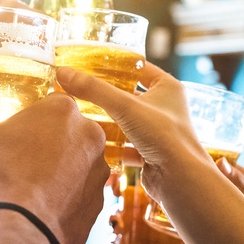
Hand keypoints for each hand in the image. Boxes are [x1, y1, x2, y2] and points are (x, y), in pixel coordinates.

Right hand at [0, 93, 108, 243]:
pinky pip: (79, 194)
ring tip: (28, 188)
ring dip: (58, 171)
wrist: (22, 231)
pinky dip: (64, 199)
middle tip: (19, 162)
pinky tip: (41, 208)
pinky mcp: (99, 201)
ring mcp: (98, 170)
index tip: (13, 137)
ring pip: (75, 163)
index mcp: (63, 110)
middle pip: (65, 133)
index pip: (48, 104)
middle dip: (46, 145)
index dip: (28, 121)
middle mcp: (90, 135)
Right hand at [56, 63, 207, 203]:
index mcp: (167, 87)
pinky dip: (110, 145)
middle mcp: (165, 107)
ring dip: (106, 120)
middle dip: (106, 95)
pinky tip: (92, 142)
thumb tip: (63, 73)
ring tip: (80, 114)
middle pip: (129, 95)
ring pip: (126, 121)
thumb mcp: (125, 106)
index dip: (115, 64)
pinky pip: (126, 145)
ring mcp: (158, 131)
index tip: (91, 63)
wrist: (180, 179)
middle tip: (80, 89)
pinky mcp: (150, 153)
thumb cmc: (164, 136)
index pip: (138, 67)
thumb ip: (93, 90)